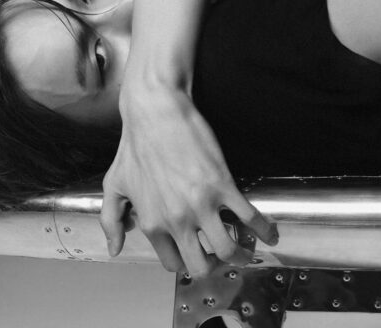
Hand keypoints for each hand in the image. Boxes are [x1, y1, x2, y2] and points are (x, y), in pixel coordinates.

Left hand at [100, 85, 276, 277]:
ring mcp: (202, 205)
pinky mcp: (222, 186)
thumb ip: (111, 220)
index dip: (185, 263)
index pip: (172, 263)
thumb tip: (115, 248)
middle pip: (202, 266)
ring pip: (229, 250)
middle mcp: (176, 220)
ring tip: (247, 251)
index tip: (195, 256)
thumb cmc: (135, 145)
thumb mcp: (115, 185)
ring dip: (241, 256)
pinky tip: (268, 234)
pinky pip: (250, 219)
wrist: (155, 113)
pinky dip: (264, 231)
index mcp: (152, 223)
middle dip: (213, 267)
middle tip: (220, 257)